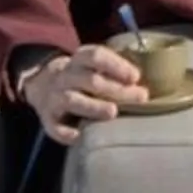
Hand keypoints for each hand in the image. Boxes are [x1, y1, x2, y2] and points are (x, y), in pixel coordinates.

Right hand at [23, 45, 147, 142]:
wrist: (42, 83)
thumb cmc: (83, 75)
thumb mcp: (95, 65)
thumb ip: (117, 70)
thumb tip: (151, 80)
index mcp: (80, 59)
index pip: (96, 56)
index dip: (116, 65)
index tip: (136, 76)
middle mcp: (65, 76)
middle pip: (90, 81)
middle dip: (116, 89)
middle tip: (140, 97)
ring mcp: (54, 97)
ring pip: (73, 100)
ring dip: (93, 107)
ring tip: (112, 112)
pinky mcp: (47, 118)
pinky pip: (54, 126)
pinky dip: (65, 132)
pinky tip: (80, 136)